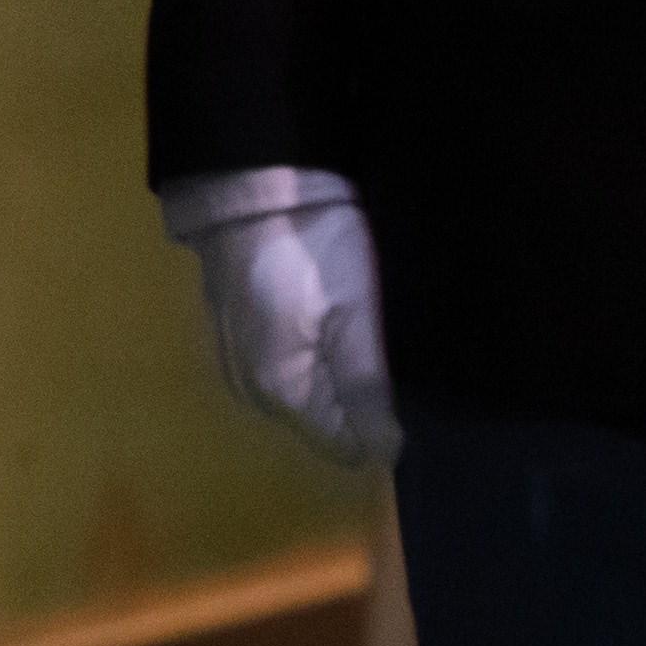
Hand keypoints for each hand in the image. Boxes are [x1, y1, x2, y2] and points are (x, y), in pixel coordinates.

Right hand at [176, 177, 396, 466]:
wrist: (255, 191)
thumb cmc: (312, 255)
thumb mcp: (354, 320)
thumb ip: (367, 390)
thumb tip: (386, 454)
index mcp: (280, 393)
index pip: (345, 447)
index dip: (382, 428)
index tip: (404, 390)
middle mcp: (253, 392)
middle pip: (328, 424)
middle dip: (363, 402)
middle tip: (387, 353)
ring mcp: (241, 365)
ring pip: (312, 397)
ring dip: (342, 378)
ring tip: (365, 335)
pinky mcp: (242, 338)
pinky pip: (293, 370)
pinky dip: (319, 357)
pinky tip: (334, 324)